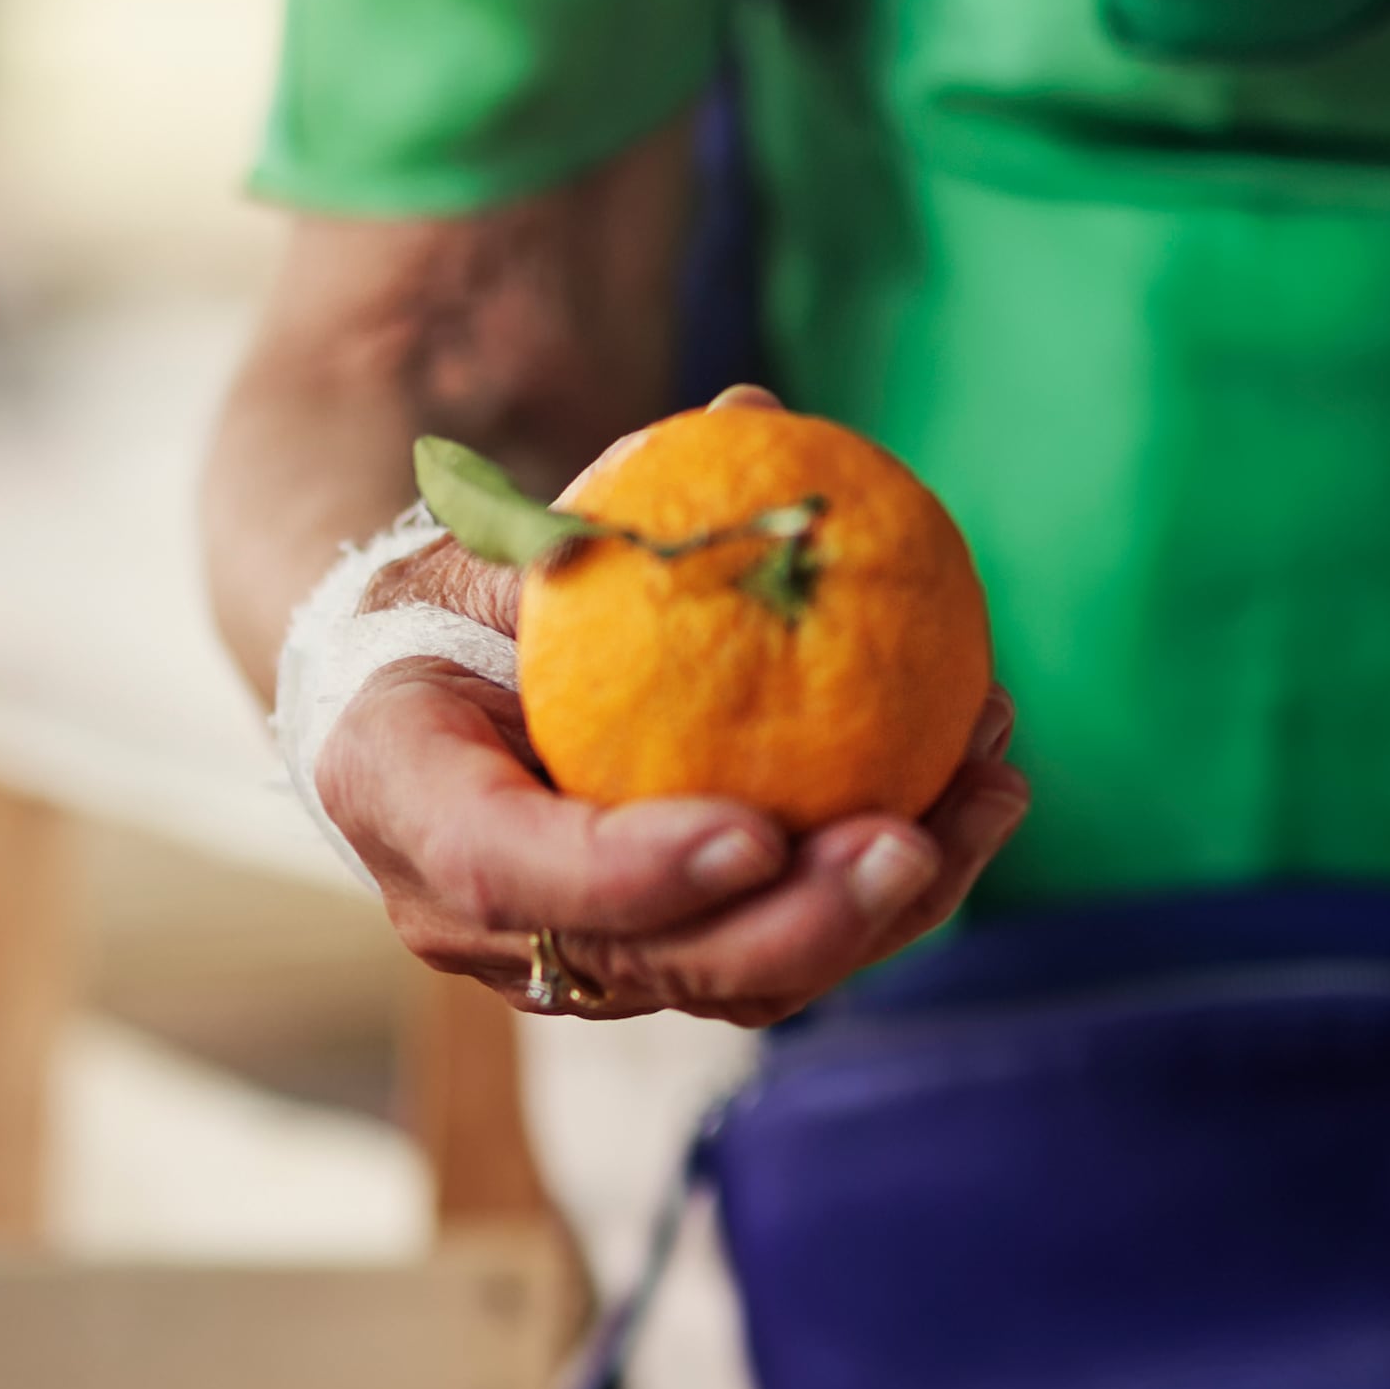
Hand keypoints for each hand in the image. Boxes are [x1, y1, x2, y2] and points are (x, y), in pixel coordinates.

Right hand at [315, 532, 1029, 1028]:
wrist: (424, 702)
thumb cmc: (459, 599)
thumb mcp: (495, 542)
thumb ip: (606, 500)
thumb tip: (756, 407)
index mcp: (403, 802)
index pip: (510, 866)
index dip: (635, 871)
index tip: (756, 836)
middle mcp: (480, 921)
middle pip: (652, 962)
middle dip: (796, 921)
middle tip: (909, 842)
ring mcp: (578, 962)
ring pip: (741, 981)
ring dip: (881, 908)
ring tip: (986, 800)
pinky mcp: (666, 965)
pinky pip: (788, 953)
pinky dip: (893, 891)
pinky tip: (981, 797)